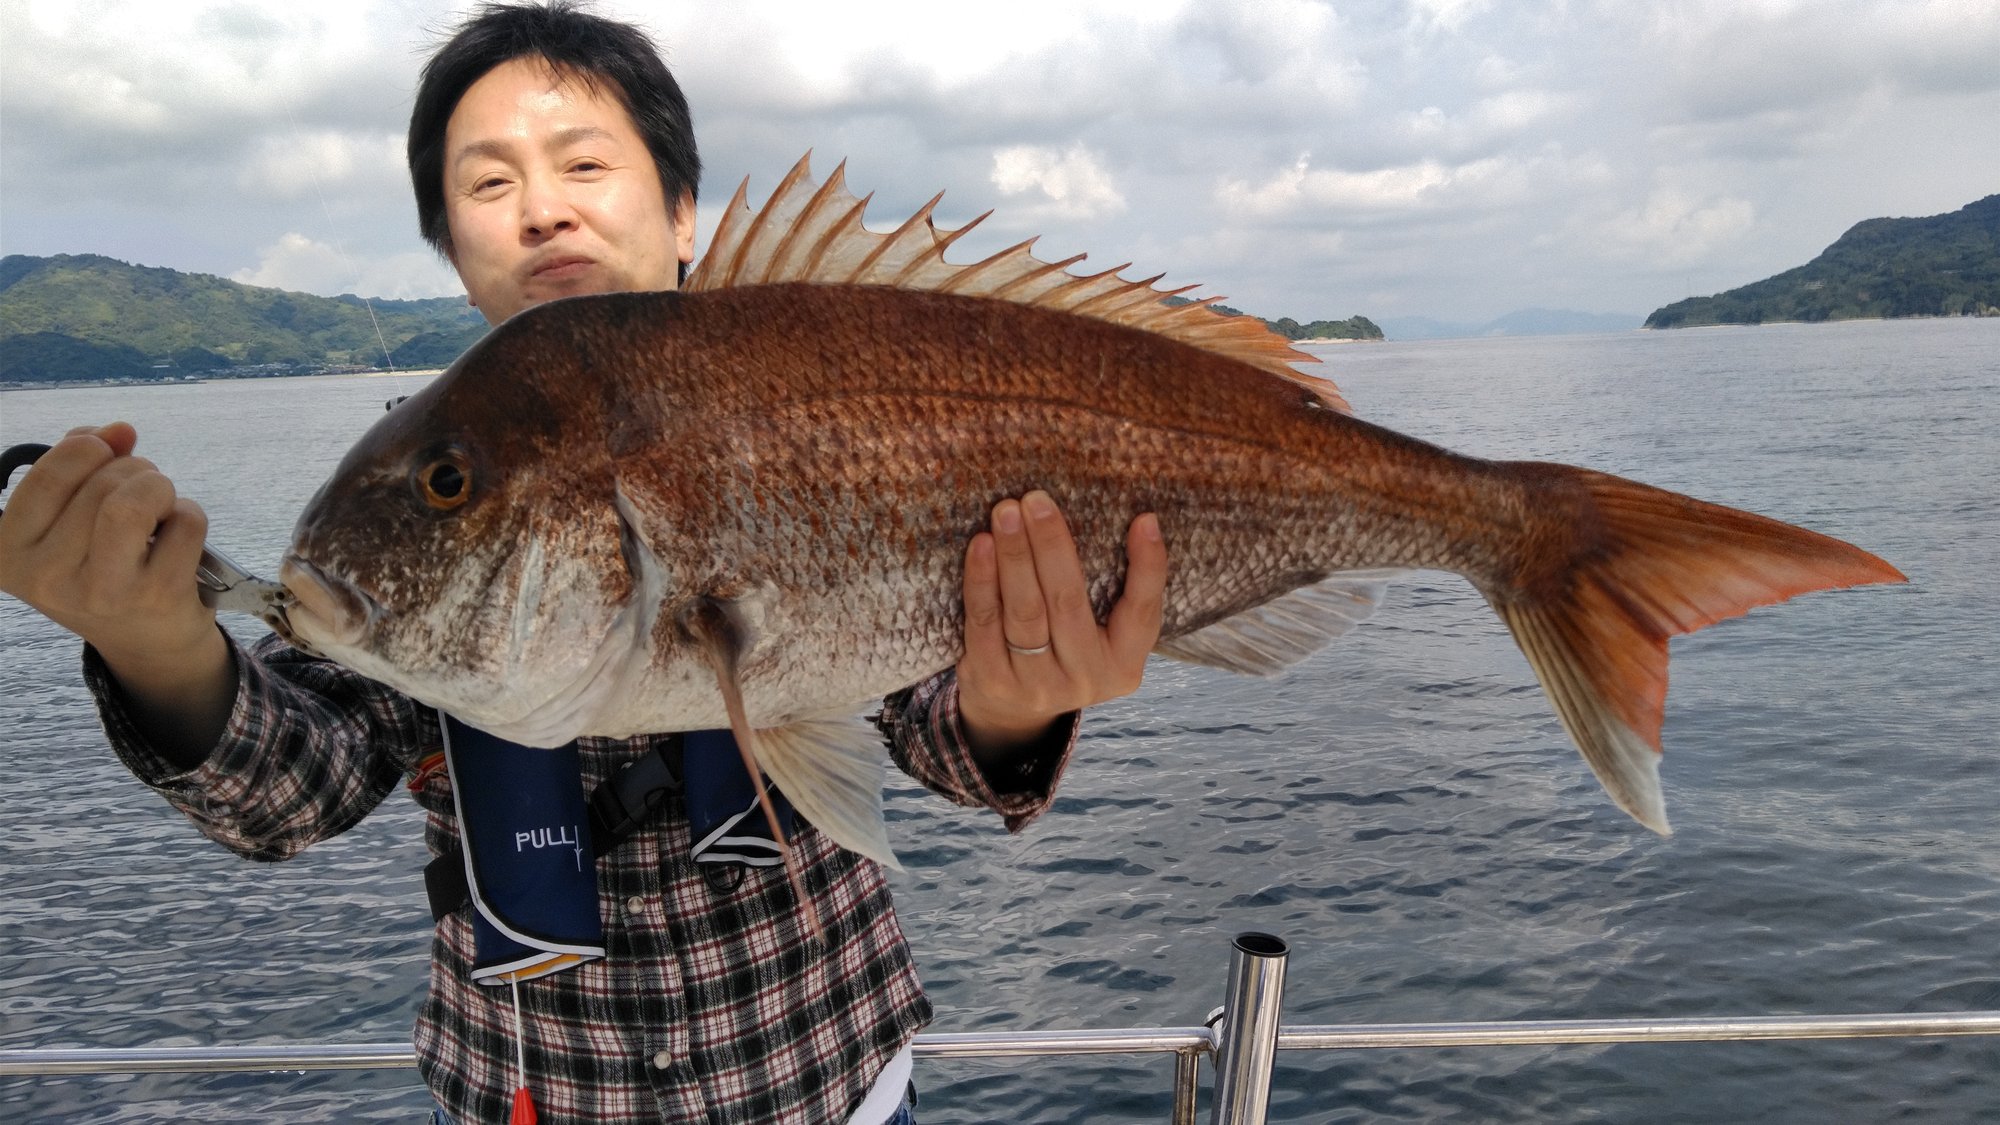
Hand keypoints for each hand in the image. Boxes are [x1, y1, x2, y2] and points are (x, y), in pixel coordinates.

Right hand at [0, 423, 233, 761]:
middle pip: (102, 483)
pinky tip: (178, 537)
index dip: (86, 448)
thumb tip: (119, 430)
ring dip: (159, 486)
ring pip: (136, 499)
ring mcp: (103, 590)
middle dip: (133, 469)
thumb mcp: (68, 521)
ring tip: (159, 504)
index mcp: (10, 553)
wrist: (147, 642)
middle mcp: (48, 577)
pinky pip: (185, 521)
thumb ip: (81, 466)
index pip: (47, 474)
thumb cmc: (103, 567)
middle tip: (141, 490)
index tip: (104, 450)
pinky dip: (189, 515)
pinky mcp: (158, 595)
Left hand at [956, 489, 1166, 761]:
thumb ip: (1114, 593)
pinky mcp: (993, 681)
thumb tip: (1136, 519)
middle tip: (1037, 499)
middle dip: (1052, 546)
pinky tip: (981, 546)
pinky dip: (981, 581)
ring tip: (1007, 512)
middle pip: (1069, 604)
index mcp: (1124, 664)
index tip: (1144, 519)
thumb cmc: (1064, 649)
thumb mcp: (1102, 635)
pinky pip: (984, 623)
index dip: (1148, 567)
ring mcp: (1037, 685)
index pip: (1143, 612)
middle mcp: (1086, 679)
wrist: (1011, 713)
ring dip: (1015, 556)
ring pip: (1025, 612)